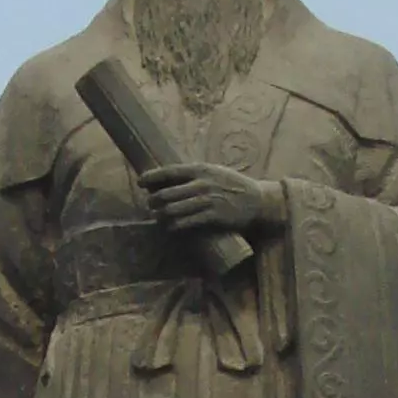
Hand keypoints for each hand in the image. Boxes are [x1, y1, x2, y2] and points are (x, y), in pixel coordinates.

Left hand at [140, 164, 284, 241]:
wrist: (257, 200)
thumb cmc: (232, 186)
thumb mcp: (214, 172)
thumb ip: (195, 175)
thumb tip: (170, 178)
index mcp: (201, 169)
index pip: (170, 171)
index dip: (152, 177)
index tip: (140, 182)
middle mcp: (202, 183)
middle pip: (167, 193)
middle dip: (153, 200)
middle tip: (149, 205)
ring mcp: (208, 200)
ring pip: (174, 209)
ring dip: (161, 215)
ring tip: (158, 217)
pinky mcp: (213, 217)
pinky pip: (187, 223)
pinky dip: (175, 226)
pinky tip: (170, 228)